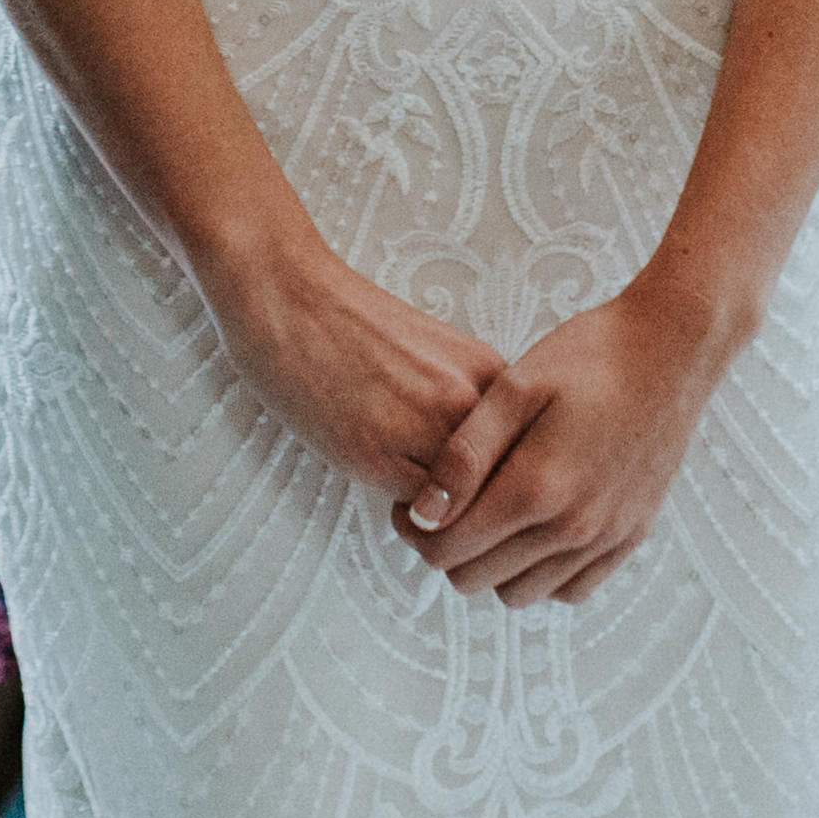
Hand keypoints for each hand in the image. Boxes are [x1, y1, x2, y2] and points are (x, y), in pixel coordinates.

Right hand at [214, 246, 506, 523]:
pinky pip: (418, 516)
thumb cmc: (354, 326)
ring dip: (447, 520)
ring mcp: (425, 427)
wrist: (290, 297)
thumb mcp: (439, 356)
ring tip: (422, 503)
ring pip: (464, 513)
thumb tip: (492, 469)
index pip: (528, 456)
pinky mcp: (377, 455)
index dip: (506, 483)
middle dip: (482, 510)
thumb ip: (470, 404)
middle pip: (503, 490)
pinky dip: (411, 518)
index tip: (487, 490)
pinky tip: (385, 486)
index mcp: (489, 372)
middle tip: (454, 508)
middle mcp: (468, 400)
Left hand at [407, 278, 741, 607]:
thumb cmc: (590, 356)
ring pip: (522, 594)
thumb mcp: (514, 387)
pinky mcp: (632, 536)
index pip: (448, 550)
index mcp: (535, 490)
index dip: (416, 531)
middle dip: (448, 549)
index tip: (410, 503)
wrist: (673, 348)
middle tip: (446, 506)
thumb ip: (464, 454)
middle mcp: (573, 529)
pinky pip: (573, 590)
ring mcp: (607, 538)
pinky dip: (543, 573)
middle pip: (477, 580)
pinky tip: (535, 529)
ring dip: (494, 565)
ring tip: (491, 514)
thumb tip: (424, 514)